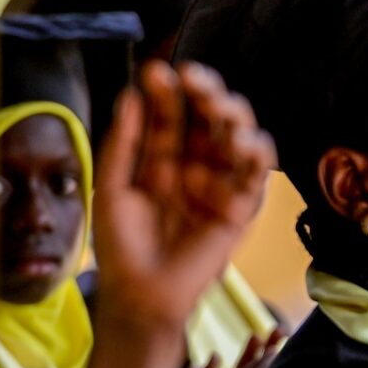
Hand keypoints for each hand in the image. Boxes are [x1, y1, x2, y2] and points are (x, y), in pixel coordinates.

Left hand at [93, 61, 275, 337]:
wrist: (139, 295)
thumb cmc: (120, 246)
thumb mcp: (111, 187)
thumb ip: (123, 143)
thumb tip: (130, 94)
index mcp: (161, 161)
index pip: (170, 117)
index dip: (166, 93)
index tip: (159, 71)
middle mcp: (193, 167)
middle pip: (207, 121)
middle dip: (205, 95)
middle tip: (195, 79)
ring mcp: (218, 187)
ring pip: (235, 141)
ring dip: (233, 118)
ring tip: (220, 106)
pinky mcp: (239, 210)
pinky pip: (254, 178)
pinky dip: (257, 156)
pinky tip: (247, 141)